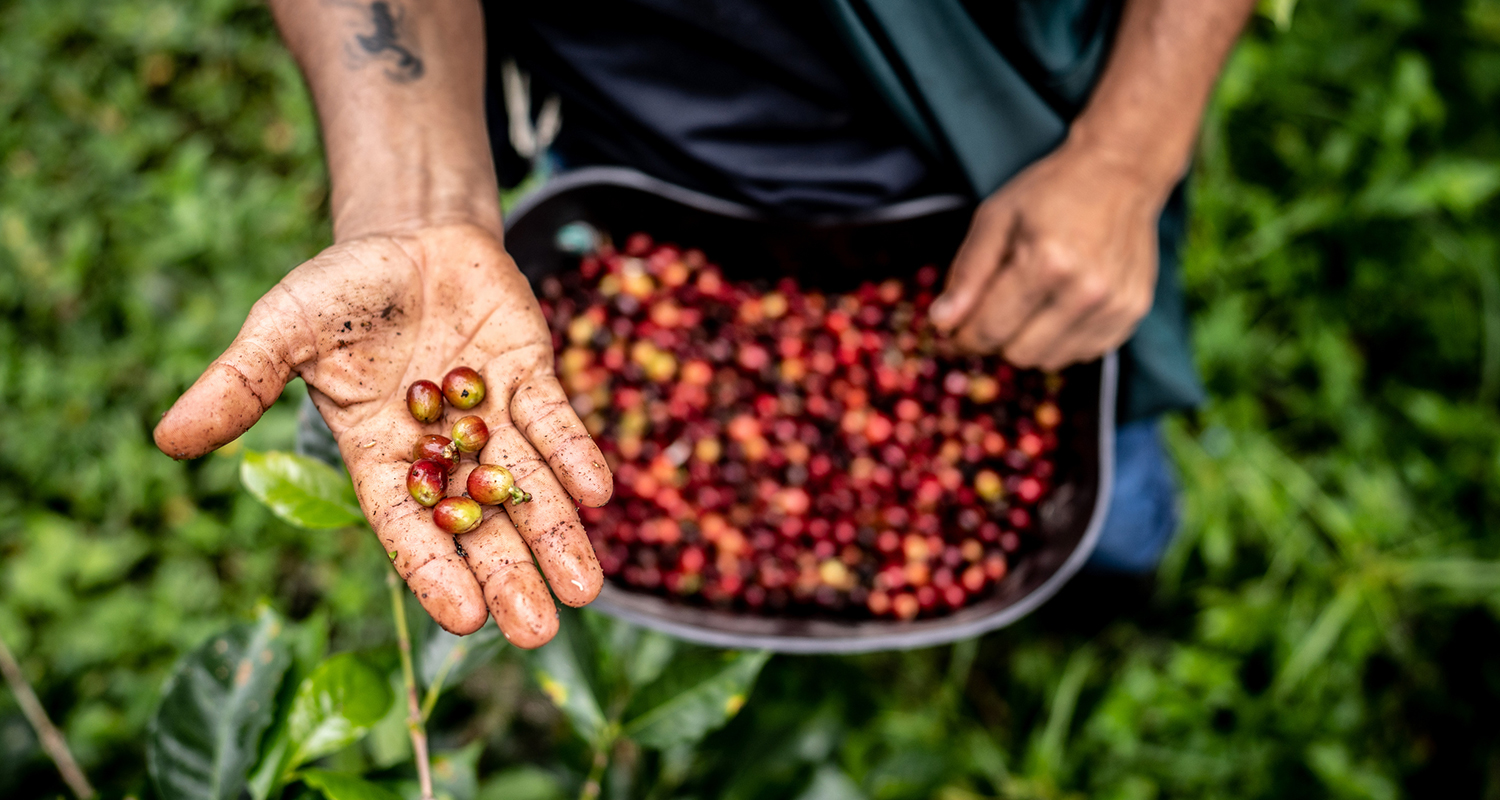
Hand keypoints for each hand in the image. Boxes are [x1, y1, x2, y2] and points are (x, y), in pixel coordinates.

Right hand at [154, 223, 612, 647]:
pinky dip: (574, 455)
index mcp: (380, 456)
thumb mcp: (281, 330)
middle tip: (538, 633)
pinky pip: (555, 422)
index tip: (465, 620)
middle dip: (510, 577)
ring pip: (529, 488)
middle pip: (481, 527)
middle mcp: (443, 452)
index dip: (435, 570)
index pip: (408, 527)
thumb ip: (240, 385)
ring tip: (586, 591)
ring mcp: (492, 418)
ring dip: (558, 535)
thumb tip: (167, 438)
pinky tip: (598, 493)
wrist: (406, 238)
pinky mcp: (531, 378)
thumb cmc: (339, 293)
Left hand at [929, 139, 1166, 369]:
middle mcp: (1086, 290)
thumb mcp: (995, 218)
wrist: (1120, 172)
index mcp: (1047, 262)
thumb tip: (942, 321)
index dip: (963, 335)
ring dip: (1029, 341)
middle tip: (994, 307)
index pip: (989, 330)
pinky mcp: (1132, 314)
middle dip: (997, 336)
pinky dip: (1061, 339)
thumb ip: (967, 273)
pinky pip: (1081, 354)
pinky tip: (1060, 305)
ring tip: (1031, 301)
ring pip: (1049, 360)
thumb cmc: (1051, 191)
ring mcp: (1114, 306)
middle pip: (1018, 353)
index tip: (955, 327)